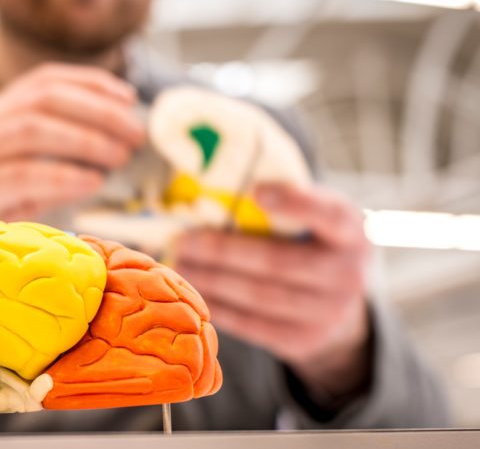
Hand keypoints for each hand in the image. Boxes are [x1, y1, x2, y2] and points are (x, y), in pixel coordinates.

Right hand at [0, 63, 143, 248]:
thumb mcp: (1, 183)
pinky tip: (92, 182)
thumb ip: (42, 169)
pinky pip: (20, 175)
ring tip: (120, 156)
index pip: (41, 81)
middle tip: (135, 133)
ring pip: (32, 128)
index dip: (89, 82)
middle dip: (97, 109)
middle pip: (43, 99)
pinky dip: (62, 175)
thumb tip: (97, 167)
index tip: (127, 95)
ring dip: (85, 138)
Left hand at [175, 182, 370, 400]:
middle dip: (223, 251)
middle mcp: (348, 273)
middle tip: (183, 240)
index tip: (256, 192)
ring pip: (259, 296)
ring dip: (212, 280)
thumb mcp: (314, 219)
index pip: (328, 214)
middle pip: (277, 262)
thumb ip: (282, 204)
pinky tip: (193, 292)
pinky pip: (252, 325)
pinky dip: (218, 306)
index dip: (294, 203)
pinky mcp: (302, 340)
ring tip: (179, 264)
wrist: (339, 305)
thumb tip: (212, 192)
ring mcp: (328, 313)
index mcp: (352, 231)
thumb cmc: (310, 244)